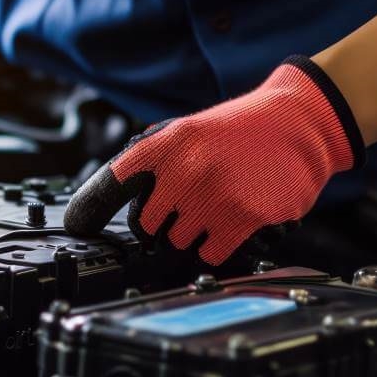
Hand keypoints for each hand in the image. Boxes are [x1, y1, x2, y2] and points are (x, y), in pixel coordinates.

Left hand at [61, 56, 362, 266]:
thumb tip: (108, 199)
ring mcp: (214, 195)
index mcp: (166, 144)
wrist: (299, 123)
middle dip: (163, 222)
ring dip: (194, 234)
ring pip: (180, 242)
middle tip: (188, 206)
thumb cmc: (239, 130)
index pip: (114, 181)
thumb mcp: (187, 131)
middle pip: (148, 225)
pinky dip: (219, 245)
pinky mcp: (244, 217)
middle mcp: (185, 170)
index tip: (77, 225)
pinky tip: (232, 222)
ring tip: (217, 206)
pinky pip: (212, 253)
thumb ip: (151, 162)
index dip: (90, 206)